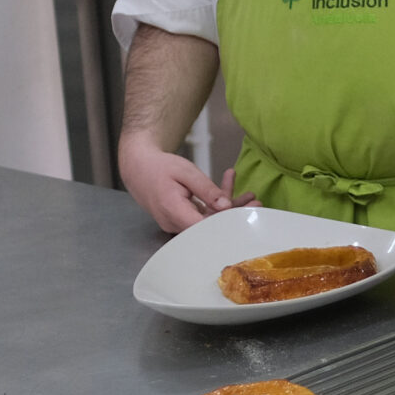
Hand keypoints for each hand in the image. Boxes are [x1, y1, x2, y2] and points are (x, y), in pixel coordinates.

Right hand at [119, 131, 253, 233]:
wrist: (138, 167)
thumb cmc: (160, 166)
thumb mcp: (186, 172)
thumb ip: (207, 190)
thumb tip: (226, 207)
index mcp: (175, 212)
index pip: (206, 228)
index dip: (228, 224)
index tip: (249, 214)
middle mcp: (174, 224)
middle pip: (210, 227)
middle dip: (236, 215)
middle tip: (257, 204)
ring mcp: (177, 224)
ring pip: (208, 220)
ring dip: (229, 208)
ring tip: (250, 195)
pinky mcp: (180, 220)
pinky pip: (201, 215)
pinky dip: (215, 204)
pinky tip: (229, 188)